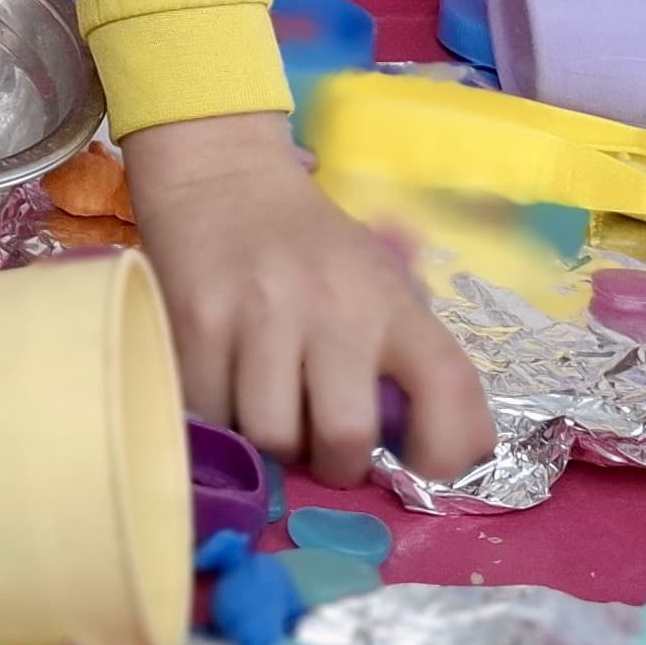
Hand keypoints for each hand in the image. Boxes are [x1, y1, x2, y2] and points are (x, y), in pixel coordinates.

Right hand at [121, 113, 493, 487]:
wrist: (223, 176)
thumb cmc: (311, 247)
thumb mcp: (377, 283)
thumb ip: (402, 359)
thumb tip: (419, 458)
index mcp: (390, 300)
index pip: (449, 385)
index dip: (448, 450)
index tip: (424, 468)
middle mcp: (332, 305)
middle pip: (346, 435)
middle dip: (336, 465)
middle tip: (326, 451)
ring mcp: (260, 313)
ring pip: (272, 437)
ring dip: (275, 448)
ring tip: (273, 418)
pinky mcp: (196, 322)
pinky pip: (211, 416)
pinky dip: (222, 423)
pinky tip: (229, 393)